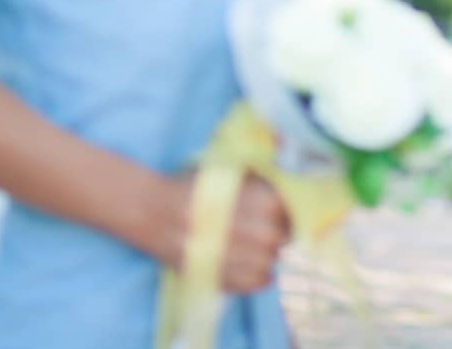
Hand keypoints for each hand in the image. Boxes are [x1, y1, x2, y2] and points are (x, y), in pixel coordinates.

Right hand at [161, 171, 292, 294]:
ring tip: (240, 246)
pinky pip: (260, 282)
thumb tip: (283, 175)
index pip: (293, 212)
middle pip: (285, 238)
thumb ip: (261, 178)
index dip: (281, 212)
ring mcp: (254, 261)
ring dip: (262, 255)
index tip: (269, 213)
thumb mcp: (232, 170)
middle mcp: (267, 233)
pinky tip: (238, 261)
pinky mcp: (238, 282)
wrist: (157, 214)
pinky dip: (253, 274)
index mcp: (270, 202)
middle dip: (272, 234)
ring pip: (274, 261)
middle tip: (251, 229)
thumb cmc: (194, 188)